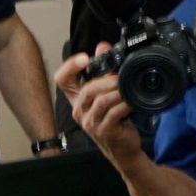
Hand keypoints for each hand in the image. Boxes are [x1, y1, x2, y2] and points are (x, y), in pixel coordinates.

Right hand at [56, 47, 145, 166]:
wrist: (124, 148)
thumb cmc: (115, 120)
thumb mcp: (107, 94)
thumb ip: (104, 70)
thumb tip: (102, 46)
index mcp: (77, 99)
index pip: (62, 80)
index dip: (70, 66)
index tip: (86, 57)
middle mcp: (79, 110)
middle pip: (87, 89)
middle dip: (107, 80)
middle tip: (122, 77)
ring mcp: (89, 122)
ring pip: (101, 100)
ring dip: (118, 91)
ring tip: (129, 89)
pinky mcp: (103, 130)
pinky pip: (114, 112)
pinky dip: (126, 104)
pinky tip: (133, 102)